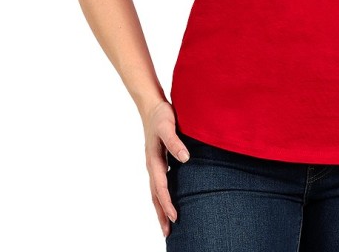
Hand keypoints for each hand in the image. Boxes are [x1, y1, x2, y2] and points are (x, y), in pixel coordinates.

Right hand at [141, 100, 190, 237]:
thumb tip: (185, 159)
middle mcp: (152, 165)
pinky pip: (159, 183)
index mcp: (154, 160)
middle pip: (155, 195)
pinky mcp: (158, 160)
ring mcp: (154, 164)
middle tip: (167, 233)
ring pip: (156, 191)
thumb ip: (175, 142)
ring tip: (167, 224)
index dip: (167, 203)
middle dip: (161, 214)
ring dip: (160, 207)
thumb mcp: (168, 126)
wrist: (152, 106)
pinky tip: (169, 199)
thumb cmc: (161, 115)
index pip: (161, 187)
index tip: (175, 216)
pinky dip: (162, 196)